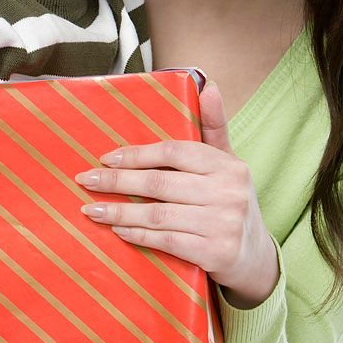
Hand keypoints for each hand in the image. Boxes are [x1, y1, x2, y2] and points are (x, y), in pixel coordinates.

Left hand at [74, 81, 279, 306]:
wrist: (255, 256)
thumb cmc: (230, 200)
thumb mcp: (228, 162)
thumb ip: (214, 126)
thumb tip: (209, 86)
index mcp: (227, 166)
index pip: (174, 152)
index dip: (137, 154)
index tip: (107, 157)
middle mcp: (228, 193)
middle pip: (160, 184)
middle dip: (117, 181)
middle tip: (86, 180)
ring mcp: (222, 225)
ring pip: (158, 215)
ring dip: (120, 211)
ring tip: (92, 209)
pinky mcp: (215, 254)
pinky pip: (167, 242)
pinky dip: (138, 235)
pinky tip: (118, 230)